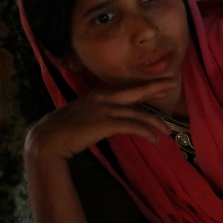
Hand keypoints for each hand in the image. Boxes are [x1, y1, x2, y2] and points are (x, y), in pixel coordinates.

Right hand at [26, 80, 175, 161]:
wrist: (49, 138)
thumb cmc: (65, 129)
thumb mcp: (84, 114)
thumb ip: (101, 112)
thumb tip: (117, 118)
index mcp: (98, 94)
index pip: (127, 91)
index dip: (146, 88)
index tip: (160, 87)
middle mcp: (103, 98)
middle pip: (136, 92)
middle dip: (156, 88)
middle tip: (173, 84)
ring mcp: (104, 109)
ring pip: (138, 114)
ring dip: (155, 123)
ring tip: (167, 131)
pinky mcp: (105, 123)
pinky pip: (133, 127)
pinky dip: (145, 132)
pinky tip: (154, 138)